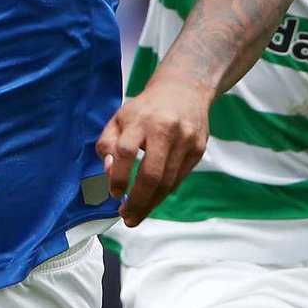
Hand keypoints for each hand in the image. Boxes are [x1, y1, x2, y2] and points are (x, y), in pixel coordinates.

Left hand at [96, 77, 210, 226]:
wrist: (185, 89)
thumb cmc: (146, 108)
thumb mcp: (120, 118)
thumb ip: (108, 144)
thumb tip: (109, 173)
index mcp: (140, 118)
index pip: (126, 151)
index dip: (118, 176)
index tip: (114, 194)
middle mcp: (164, 129)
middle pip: (151, 173)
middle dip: (138, 201)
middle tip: (127, 217)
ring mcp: (185, 139)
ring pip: (168, 181)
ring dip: (151, 203)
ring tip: (137, 215)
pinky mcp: (198, 148)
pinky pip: (179, 178)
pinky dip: (164, 193)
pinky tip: (153, 201)